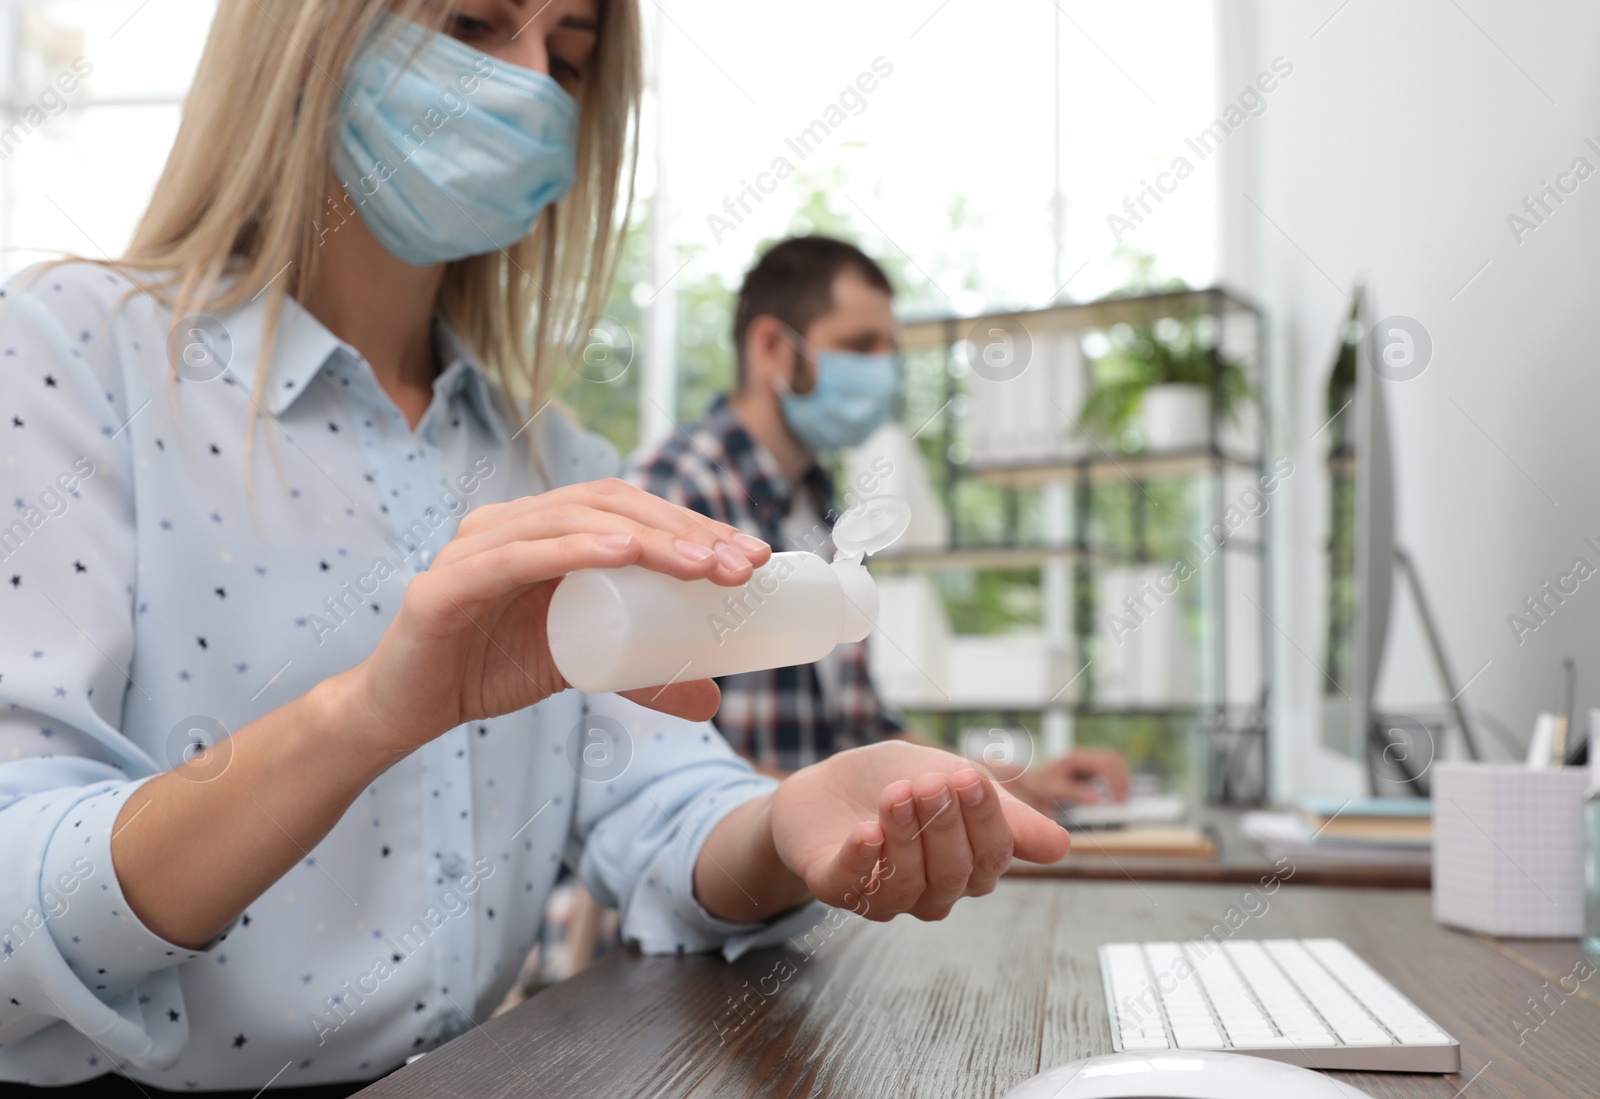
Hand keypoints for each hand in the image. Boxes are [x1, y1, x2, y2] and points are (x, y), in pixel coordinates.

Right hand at [336, 477, 769, 759]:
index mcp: (546, 530)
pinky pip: (513, 557)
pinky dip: (570, 550)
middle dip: (684, 530)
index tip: (753, 556)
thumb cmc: (491, 669)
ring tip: (701, 565)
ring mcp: (475, 547)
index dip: (695, 524)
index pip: (631, 509)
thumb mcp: (583, 665)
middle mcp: (511, 523)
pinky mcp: (444, 587)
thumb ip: (642, 674)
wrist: (407, 709)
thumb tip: (714, 700)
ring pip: (571, 522)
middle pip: (610, 505)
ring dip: (645, 538)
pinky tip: (619, 552)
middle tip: (740, 564)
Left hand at [767, 741, 1071, 920]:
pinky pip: (853, 887)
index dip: (984, 820)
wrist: (830, 783)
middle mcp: (931, 891)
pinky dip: (862, 859)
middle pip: (953, 873)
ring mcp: (884, 896)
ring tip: (897, 793)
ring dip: (905, 834)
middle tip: (930, 783)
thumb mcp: (956, 781)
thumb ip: (1005, 814)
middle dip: (943, 825)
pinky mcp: (837, 888)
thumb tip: (1063, 848)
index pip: (991, 858)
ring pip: (907, 883)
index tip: (969, 779)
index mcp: (968, 867)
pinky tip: (867, 831)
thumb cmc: (900, 781)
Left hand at [999, 747, 1131, 812]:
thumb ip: (1077, 794)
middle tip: (1122, 803)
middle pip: (1115, 759)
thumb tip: (1099, 801)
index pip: (1105, 764)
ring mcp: (1088, 758)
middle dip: (1123, 780)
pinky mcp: (1090, 766)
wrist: (1030, 779)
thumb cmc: (1040, 784)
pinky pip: (1110, 768)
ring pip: (1115, 761)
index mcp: (1076, 757)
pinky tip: (1116, 795)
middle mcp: (1084, 754)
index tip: (1117, 803)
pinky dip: (1117, 779)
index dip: (1115, 782)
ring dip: (1123, 778)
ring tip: (1122, 801)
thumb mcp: (1056, 790)